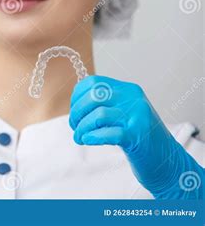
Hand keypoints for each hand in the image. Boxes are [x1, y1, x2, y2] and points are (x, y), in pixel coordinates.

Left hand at [69, 75, 203, 198]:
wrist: (167, 160)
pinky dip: (93, 137)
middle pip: (93, 96)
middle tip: (75, 127)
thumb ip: (105, 104)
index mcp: (128, 90)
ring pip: (98, 115)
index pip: (93, 82)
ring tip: (80, 138)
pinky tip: (88, 140)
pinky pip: (109, 133)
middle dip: (77, 113)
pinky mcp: (138, 136)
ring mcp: (138, 117)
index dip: (77, 97)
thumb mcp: (124, 113)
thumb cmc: (140, 137)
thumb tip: (76, 103)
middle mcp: (134, 99)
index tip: (74, 111)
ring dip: (82, 128)